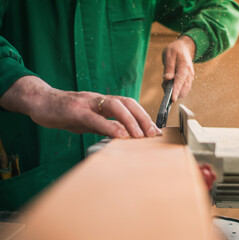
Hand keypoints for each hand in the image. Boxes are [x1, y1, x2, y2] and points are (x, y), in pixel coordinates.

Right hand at [0, 76, 161, 137]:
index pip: (129, 105)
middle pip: (127, 103)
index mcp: (103, 102)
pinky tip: (120, 136)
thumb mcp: (88, 120)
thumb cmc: (65, 112)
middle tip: (154, 134)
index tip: (155, 130)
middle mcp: (99, 100)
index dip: (144, 116)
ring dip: (131, 121)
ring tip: (140, 136)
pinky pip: (96, 118)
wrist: (39, 101)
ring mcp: (88, 103)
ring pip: (115, 107)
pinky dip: (110, 126)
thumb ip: (104, 126)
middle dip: (143, 118)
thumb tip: (122, 136)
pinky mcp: (75, 110)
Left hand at [162, 35, 194, 101]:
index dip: (176, 91)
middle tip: (164, 82)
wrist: (185, 48)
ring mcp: (189, 78)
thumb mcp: (169, 54)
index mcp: (184, 67)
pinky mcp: (188, 81)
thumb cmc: (175, 50)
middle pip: (183, 90)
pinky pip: (183, 89)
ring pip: (184, 92)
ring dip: (174, 91)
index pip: (180, 81)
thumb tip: (167, 78)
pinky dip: (176, 90)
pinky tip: (170, 83)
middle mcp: (189, 74)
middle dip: (173, 92)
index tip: (172, 99)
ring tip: (166, 81)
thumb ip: (169, 67)